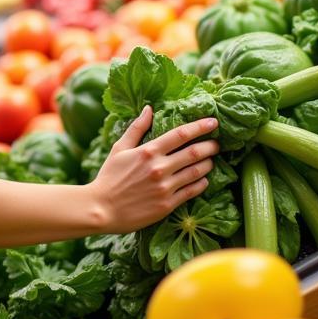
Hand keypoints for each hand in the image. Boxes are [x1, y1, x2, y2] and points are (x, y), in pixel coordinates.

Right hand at [89, 107, 219, 233]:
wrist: (101, 209)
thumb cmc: (108, 178)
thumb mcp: (119, 149)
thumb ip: (136, 129)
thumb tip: (149, 109)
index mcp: (148, 152)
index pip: (181, 134)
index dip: (200, 127)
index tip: (213, 122)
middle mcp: (159, 168)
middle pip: (194, 152)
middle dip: (210, 146)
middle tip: (216, 144)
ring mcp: (165, 187)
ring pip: (197, 172)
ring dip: (208, 164)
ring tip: (211, 161)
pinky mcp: (167, 204)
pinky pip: (192, 191)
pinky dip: (202, 183)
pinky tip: (203, 180)